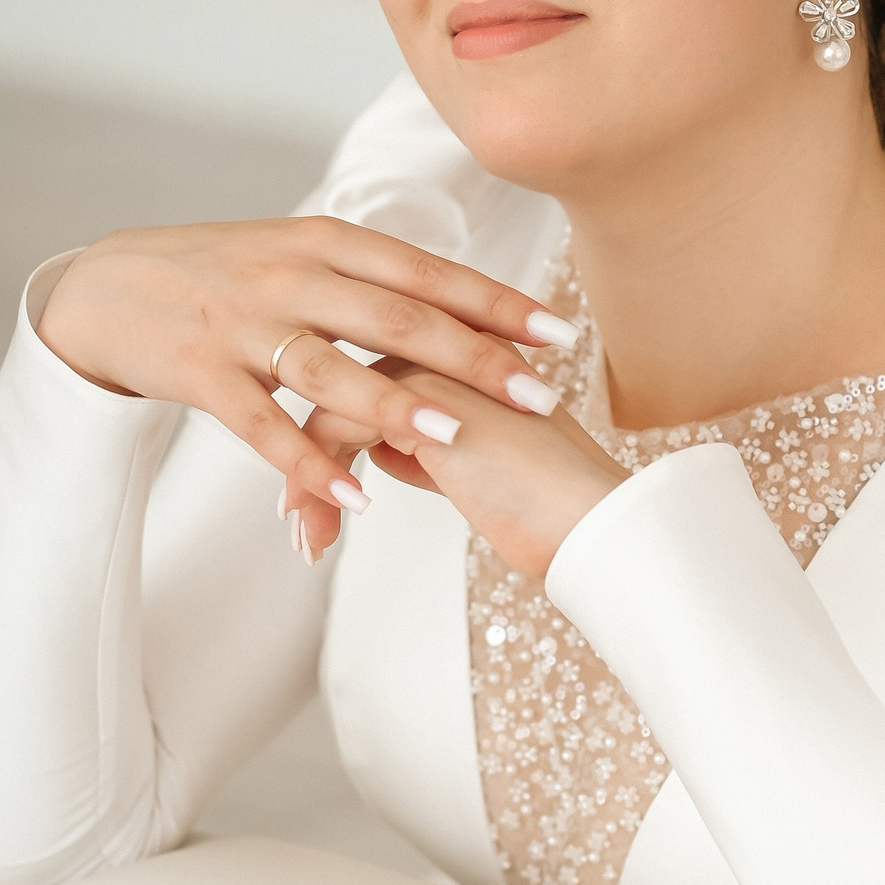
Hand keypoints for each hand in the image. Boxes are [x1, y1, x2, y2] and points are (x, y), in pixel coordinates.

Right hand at [35, 215, 574, 526]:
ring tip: (456, 438)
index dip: (496, 304)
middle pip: (396, 318)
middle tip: (539, 394)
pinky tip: (352, 496)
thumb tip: (460, 307)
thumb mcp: (297, 255)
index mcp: (326, 241)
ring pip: (332, 367)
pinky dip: (308, 462)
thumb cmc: (220, 275)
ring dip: (395, 406)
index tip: (560, 334)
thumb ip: (370, 279)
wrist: (106, 286)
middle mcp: (292, 274)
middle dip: (475, 358)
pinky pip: (262, 425)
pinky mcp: (201, 371)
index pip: (427, 273)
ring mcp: (244, 322)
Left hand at [297, 361, 624, 579]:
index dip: (344, 426)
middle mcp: (444, 346)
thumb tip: (386, 446)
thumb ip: (431, 444)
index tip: (320, 481)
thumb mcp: (479, 466)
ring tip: (305, 538)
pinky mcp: (419, 404)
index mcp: (465, 352)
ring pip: (330, 405)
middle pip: (345, 380)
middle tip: (293, 514)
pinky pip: (333, 433)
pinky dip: (315, 488)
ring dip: (308, 480)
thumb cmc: (550, 506)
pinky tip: (318, 535)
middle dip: (310, 454)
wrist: (591, 522)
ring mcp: (432, 368)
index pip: (379, 371)